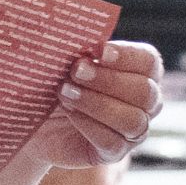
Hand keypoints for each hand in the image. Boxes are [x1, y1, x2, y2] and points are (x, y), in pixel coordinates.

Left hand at [20, 41, 163, 171]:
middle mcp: (146, 102)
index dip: (127, 56)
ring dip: (97, 104)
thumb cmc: (57, 80)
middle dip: (108, 80)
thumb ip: (78, 45)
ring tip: (66, 93)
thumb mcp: (66, 59)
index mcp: (141, 72)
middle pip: (144, 92)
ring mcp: (133, 130)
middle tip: (75, 71)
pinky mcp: (114, 152)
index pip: (149, 62)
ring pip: (132, 120)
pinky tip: (70, 113)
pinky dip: (89, 125)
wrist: (36, 117)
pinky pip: (113, 142)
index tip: (98, 52)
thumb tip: (76, 32)